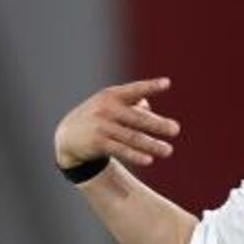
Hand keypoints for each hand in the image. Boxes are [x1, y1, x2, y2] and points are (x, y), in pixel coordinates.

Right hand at [54, 77, 180, 168]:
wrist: (67, 136)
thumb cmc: (99, 117)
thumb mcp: (112, 105)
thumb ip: (132, 103)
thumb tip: (148, 107)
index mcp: (112, 95)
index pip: (134, 90)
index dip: (150, 86)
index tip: (166, 83)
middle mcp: (106, 109)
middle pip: (137, 117)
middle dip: (157, 124)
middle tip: (176, 130)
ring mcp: (101, 126)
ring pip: (132, 137)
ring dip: (151, 145)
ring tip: (168, 151)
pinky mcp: (97, 142)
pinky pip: (120, 150)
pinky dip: (135, 155)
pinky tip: (148, 160)